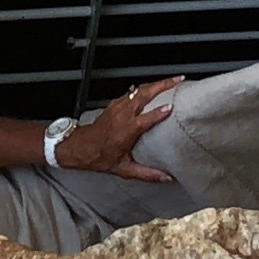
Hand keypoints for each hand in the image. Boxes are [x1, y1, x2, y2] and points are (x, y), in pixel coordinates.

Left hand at [55, 76, 182, 181]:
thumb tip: (166, 178)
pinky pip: (133, 91)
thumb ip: (147, 173)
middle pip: (144, 94)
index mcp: (126, 131)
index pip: (145, 118)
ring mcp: (118, 107)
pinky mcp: (115, 104)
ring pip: (139, 89)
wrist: (80, 147)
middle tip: (179, 80)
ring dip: (156, 83)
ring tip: (172, 81)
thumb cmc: (100, 157)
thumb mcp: (124, 169)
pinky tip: (154, 88)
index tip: (172, 107)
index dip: (159, 113)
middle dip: (162, 85)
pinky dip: (146, 88)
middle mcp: (122, 115)